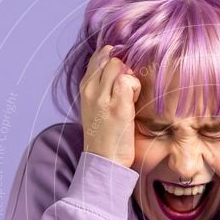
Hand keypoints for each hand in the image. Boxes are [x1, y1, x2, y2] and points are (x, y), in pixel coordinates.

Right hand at [79, 45, 141, 168]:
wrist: (104, 160)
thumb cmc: (104, 136)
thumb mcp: (95, 108)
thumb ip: (101, 88)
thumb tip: (116, 67)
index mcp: (84, 89)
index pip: (97, 59)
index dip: (113, 61)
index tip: (122, 76)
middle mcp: (90, 90)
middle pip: (109, 59)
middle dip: (123, 68)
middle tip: (128, 90)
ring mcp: (102, 97)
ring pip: (118, 65)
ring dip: (129, 77)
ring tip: (130, 97)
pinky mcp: (117, 105)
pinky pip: (128, 80)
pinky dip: (136, 88)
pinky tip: (134, 104)